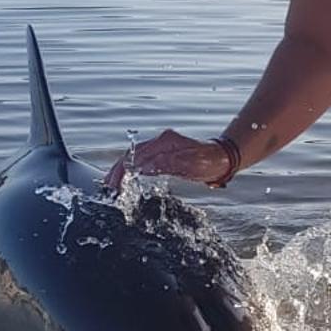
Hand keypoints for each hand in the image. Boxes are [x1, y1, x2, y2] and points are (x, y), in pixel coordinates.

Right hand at [105, 131, 231, 192]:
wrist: (223, 157)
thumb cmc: (209, 161)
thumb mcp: (190, 164)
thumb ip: (166, 164)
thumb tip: (144, 167)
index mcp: (164, 142)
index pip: (136, 156)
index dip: (123, 170)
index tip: (115, 184)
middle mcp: (160, 142)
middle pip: (131, 155)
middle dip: (117, 171)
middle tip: (108, 188)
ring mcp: (161, 147)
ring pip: (134, 157)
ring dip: (121, 170)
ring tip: (111, 184)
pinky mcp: (163, 154)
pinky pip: (142, 160)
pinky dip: (131, 169)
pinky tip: (126, 178)